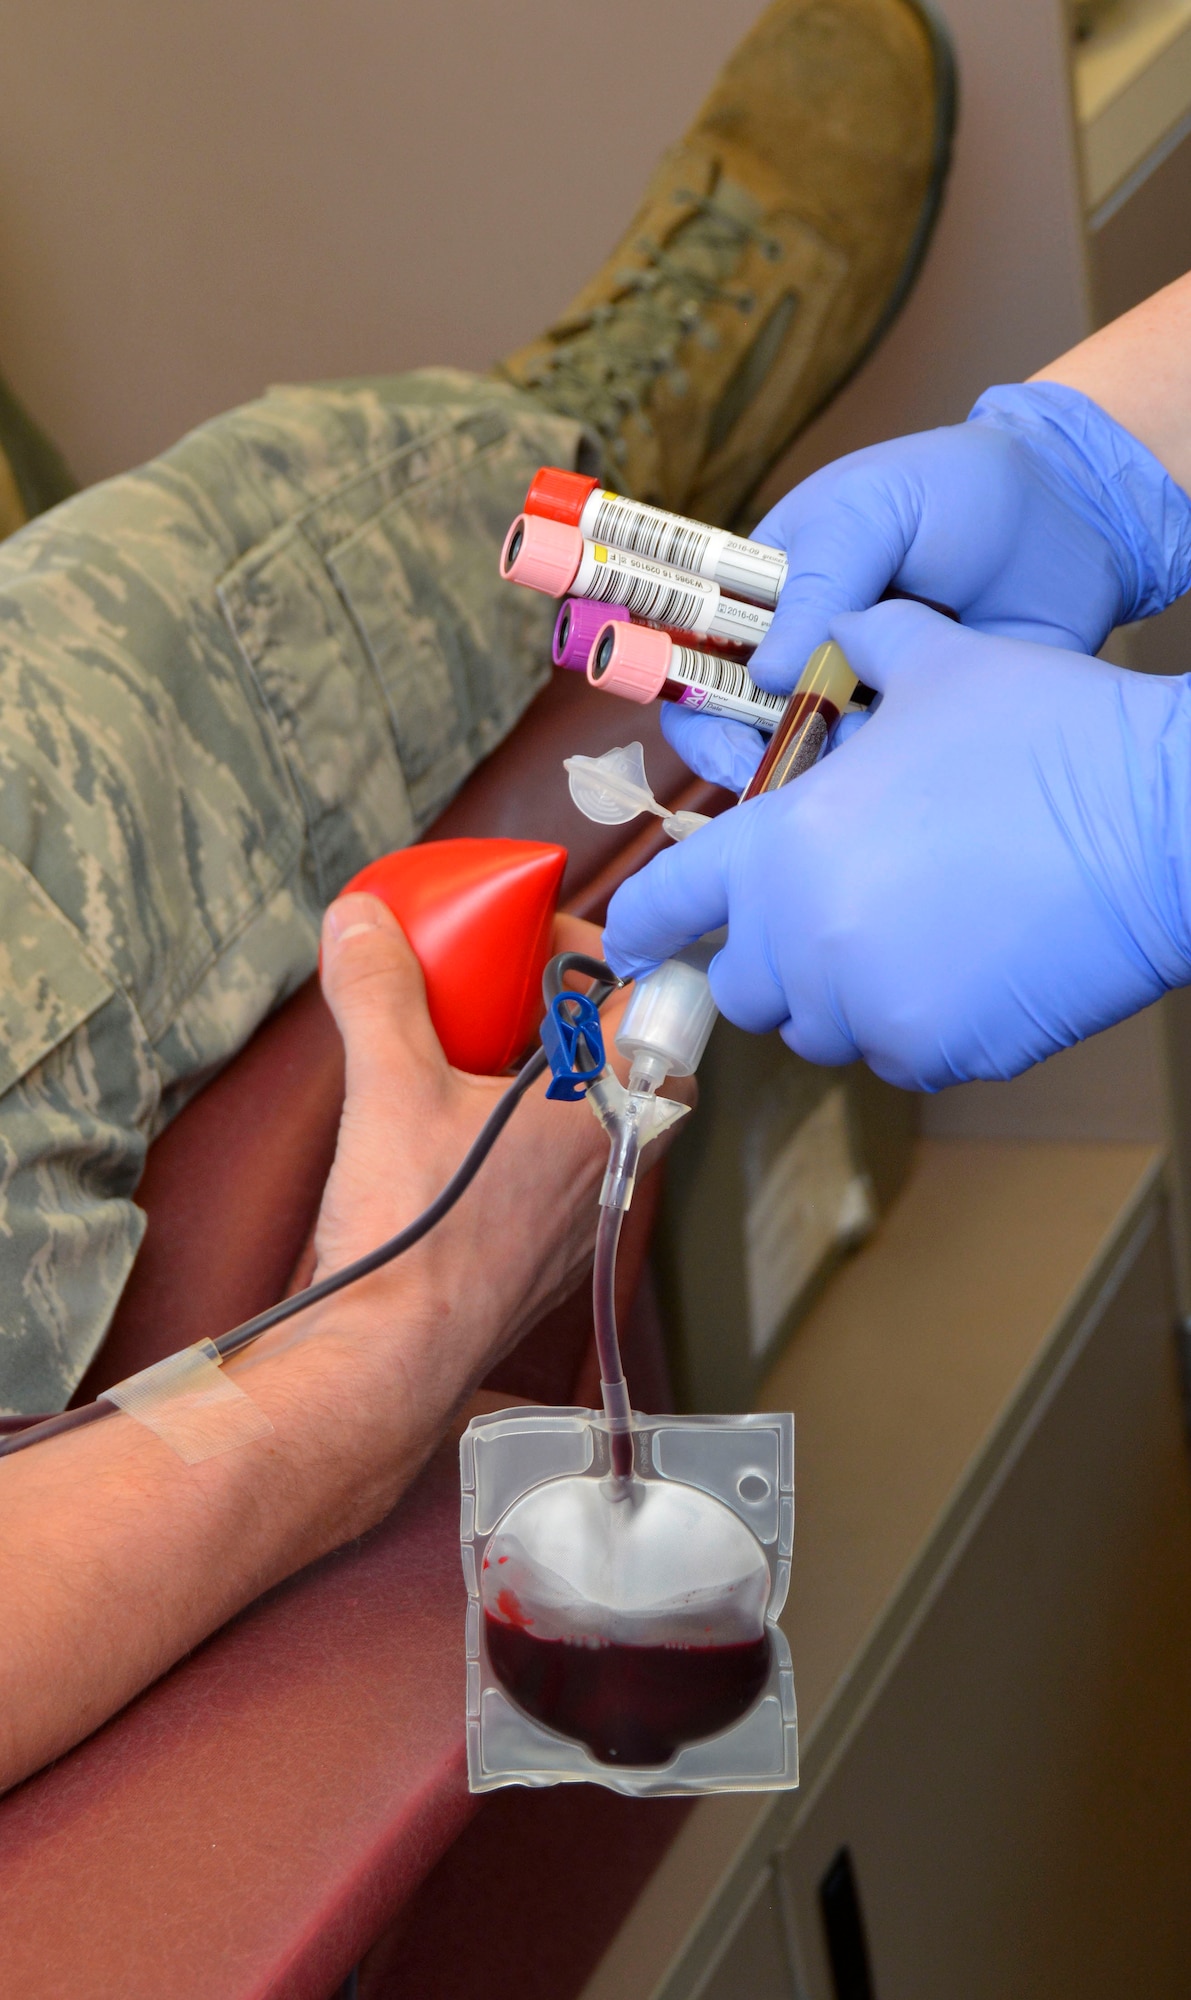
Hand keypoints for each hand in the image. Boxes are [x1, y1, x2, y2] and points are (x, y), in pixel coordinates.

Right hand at [313, 897, 684, 1406]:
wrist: (393, 1361)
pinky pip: (566, 1163)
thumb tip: (361, 920)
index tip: (542, 938)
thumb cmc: (417, 1239)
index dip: (606, 951)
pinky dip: (530, 1130)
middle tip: (508, 990)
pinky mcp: (555, 1246)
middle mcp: (618, 1157)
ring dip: (553, 1071)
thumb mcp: (388, 1085)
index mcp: (611, 1105)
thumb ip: (378, 989)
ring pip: (602, 1112)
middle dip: (577, 1011)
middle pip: (633, 1051)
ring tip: (475, 1050)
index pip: (655, 996)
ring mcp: (590, 1207)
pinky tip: (461, 1127)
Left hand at [603, 601, 1190, 1091]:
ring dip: (838, 991)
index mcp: (781, 846)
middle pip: (744, 983)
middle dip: (769, 953)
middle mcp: (804, 941)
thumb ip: (859, 651)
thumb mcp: (937, 666)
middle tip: (825, 913)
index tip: (630, 946)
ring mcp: (869, 1008)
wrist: (1163, 824)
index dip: (640, 927)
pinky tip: (964, 965)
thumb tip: (836, 635)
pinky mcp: (937, 1054)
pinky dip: (910, 1021)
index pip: (666, 905)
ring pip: (817, 1025)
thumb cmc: (1049, 734)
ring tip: (906, 932)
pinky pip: (893, 1052)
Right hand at [660, 381, 1190, 792]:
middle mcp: (800, 653)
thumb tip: (764, 677)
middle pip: (733, 727)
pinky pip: (874, 782)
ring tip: (857, 752)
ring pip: (801, 765)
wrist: (1073, 520)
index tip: (716, 729)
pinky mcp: (913, 738)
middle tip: (771, 775)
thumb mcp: (870, 508)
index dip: (685, 697)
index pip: (691, 654)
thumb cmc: (957, 488)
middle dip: (741, 757)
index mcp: (768, 593)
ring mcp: (856, 701)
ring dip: (812, 773)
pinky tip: (905, 766)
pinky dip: (876, 787)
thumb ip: (817, 581)